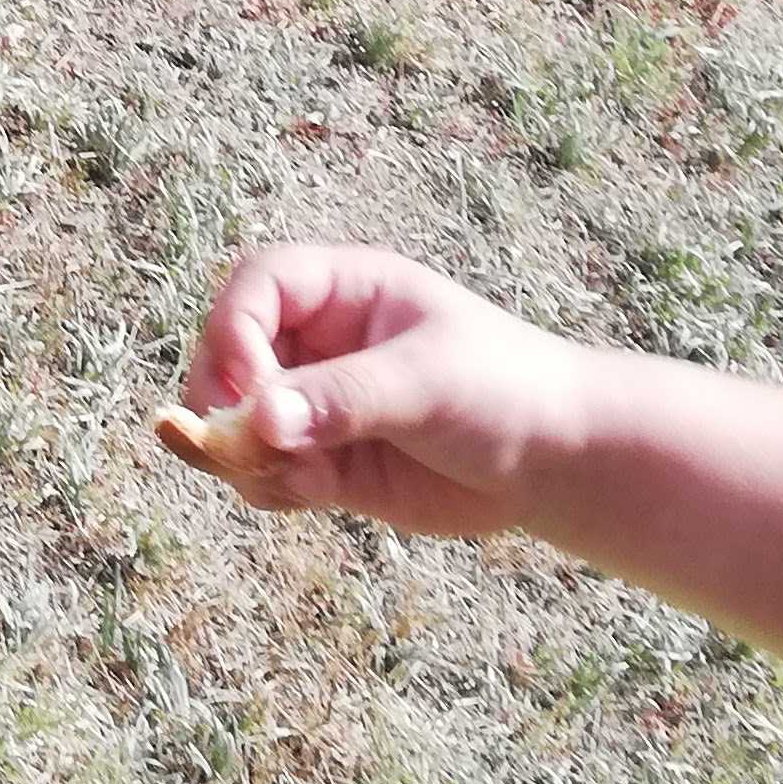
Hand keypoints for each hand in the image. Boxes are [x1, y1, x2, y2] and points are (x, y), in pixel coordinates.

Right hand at [160, 244, 593, 540]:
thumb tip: (260, 419)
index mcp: (344, 290)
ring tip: (300, 480)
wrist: (556, 461)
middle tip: (246, 445)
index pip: (258, 287)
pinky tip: (314, 496)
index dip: (235, 331)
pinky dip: (267, 486)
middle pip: (229, 354)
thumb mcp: (426, 383)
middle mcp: (319, 341)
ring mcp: (316, 402)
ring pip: (236, 420)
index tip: (252, 389)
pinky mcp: (323, 460)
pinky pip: (262, 470)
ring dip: (243, 453)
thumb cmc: (505, 391)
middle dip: (227, 402)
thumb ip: (343, 397)